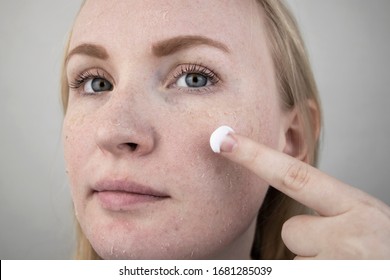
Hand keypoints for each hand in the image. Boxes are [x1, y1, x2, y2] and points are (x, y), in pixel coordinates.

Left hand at [218, 131, 389, 258]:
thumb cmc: (385, 250)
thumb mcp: (366, 218)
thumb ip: (330, 206)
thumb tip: (289, 217)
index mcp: (355, 206)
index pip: (295, 176)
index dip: (256, 157)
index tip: (224, 140)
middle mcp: (346, 236)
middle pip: (291, 231)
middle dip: (307, 241)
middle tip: (341, 251)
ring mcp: (335, 266)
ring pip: (293, 261)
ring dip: (313, 264)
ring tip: (343, 265)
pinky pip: (296, 274)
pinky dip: (313, 275)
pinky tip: (338, 273)